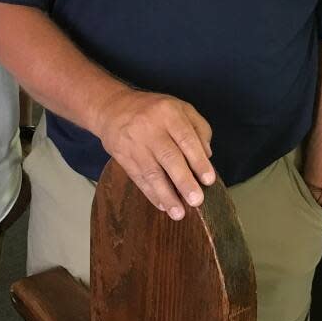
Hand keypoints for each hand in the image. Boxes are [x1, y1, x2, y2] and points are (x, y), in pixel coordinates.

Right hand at [92, 89, 214, 220]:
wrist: (113, 108)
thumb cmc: (153, 110)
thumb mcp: (180, 108)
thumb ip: (199, 128)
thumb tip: (207, 156)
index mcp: (169, 113)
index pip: (186, 138)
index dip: (198, 160)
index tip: (208, 180)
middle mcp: (150, 128)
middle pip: (169, 157)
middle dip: (183, 181)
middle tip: (196, 200)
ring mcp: (134, 143)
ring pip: (151, 172)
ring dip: (166, 195)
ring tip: (178, 213)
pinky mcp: (122, 156)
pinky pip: (138, 178)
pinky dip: (151, 194)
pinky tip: (162, 205)